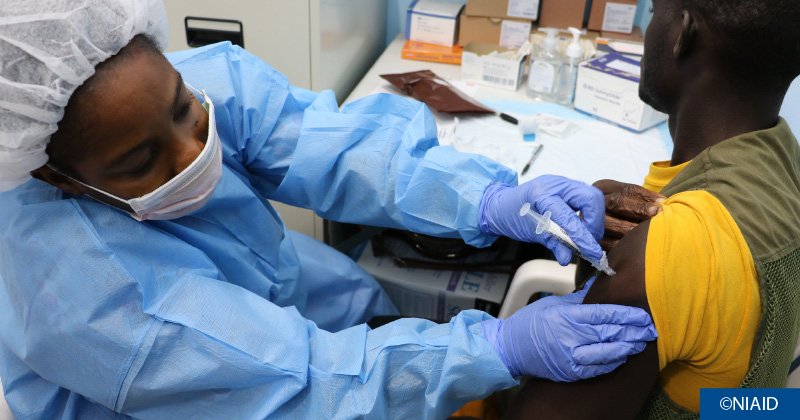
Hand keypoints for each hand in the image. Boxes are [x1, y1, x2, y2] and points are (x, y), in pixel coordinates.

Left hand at [479, 175, 604, 263]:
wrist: (500, 204)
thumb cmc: (511, 216)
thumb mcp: (530, 232)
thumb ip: (552, 244)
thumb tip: (567, 258)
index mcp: (541, 195)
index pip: (570, 217)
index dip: (584, 237)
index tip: (593, 253)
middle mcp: (555, 184)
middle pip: (591, 198)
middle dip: (594, 222)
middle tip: (588, 241)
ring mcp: (562, 183)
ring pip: (592, 196)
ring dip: (593, 218)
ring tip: (584, 234)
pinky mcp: (566, 187)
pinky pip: (585, 198)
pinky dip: (587, 213)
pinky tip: (579, 225)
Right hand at [482, 278, 656, 381]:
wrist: (510, 348)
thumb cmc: (530, 322)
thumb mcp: (553, 303)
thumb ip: (579, 297)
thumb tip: (599, 284)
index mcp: (566, 316)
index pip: (604, 314)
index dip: (626, 314)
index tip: (642, 314)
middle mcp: (570, 337)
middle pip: (610, 333)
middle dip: (633, 331)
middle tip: (650, 328)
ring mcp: (569, 356)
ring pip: (607, 353)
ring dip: (627, 347)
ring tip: (641, 342)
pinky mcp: (569, 371)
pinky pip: (597, 368)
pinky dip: (612, 362)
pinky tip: (623, 356)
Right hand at [593, 180, 664, 250]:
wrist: (597, 229)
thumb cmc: (620, 211)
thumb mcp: (626, 198)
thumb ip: (641, 199)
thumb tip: (663, 202)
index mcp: (603, 188)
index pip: (626, 189)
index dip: (645, 195)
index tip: (662, 202)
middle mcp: (593, 202)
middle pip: (616, 203)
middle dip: (639, 209)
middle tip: (658, 214)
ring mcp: (590, 221)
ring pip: (613, 223)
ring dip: (634, 228)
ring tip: (651, 231)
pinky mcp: (592, 239)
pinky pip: (610, 242)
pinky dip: (625, 243)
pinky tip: (638, 244)